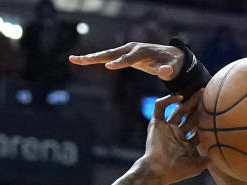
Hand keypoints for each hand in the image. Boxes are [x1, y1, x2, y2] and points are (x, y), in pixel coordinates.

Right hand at [69, 42, 183, 79]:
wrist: (171, 56)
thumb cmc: (173, 63)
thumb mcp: (173, 68)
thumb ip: (168, 70)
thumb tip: (165, 73)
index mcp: (142, 51)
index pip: (130, 58)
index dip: (121, 62)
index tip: (110, 66)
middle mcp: (131, 48)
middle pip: (111, 53)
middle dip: (96, 57)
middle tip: (81, 59)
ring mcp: (126, 51)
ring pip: (106, 54)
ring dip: (90, 57)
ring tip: (73, 59)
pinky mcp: (123, 55)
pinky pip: (107, 57)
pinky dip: (94, 59)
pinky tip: (82, 61)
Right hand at [142, 94, 209, 184]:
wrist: (157, 171)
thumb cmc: (175, 171)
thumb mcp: (195, 168)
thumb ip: (205, 161)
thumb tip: (216, 156)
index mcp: (185, 143)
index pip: (197, 129)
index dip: (205, 120)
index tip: (215, 111)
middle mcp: (176, 134)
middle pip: (189, 116)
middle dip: (198, 107)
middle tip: (208, 96)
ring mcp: (166, 128)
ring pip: (178, 110)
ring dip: (188, 100)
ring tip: (200, 92)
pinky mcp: (156, 124)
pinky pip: (160, 107)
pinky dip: (167, 100)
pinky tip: (179, 97)